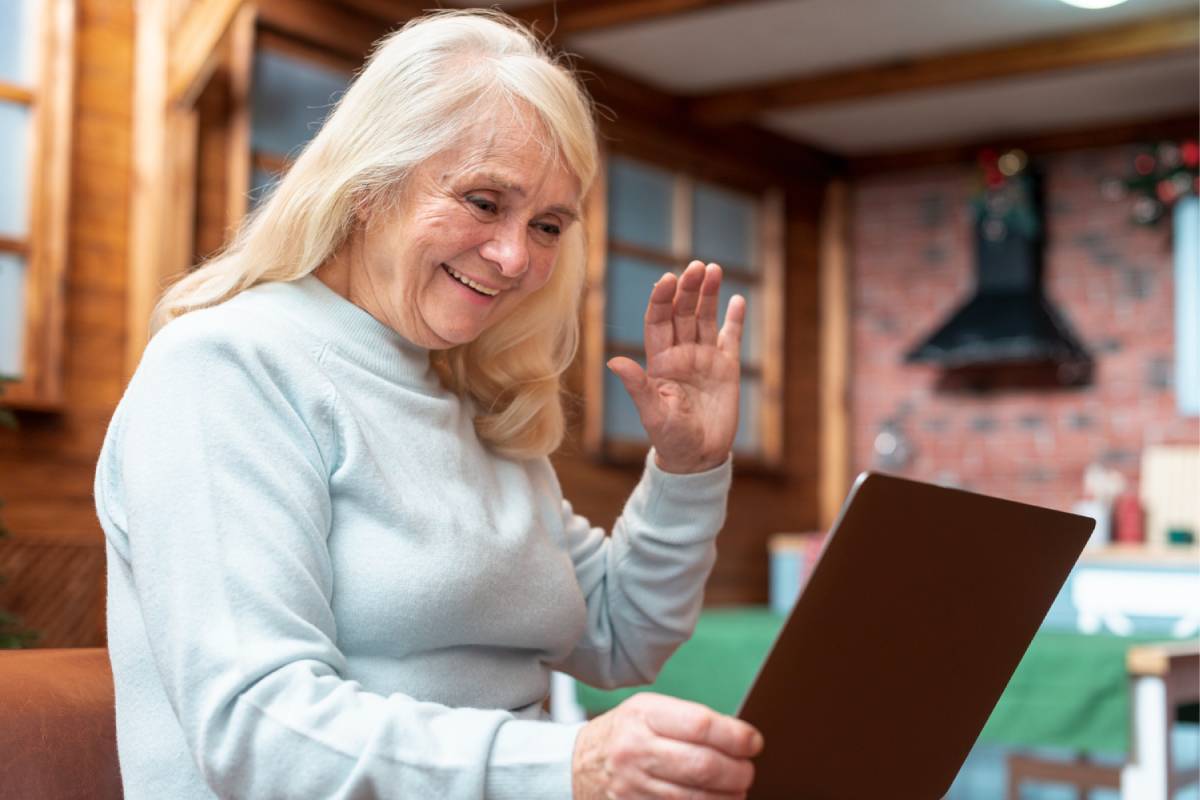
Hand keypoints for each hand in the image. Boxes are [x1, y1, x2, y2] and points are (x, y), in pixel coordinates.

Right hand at [572, 693, 762, 799]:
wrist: (577, 765)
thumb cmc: (623, 734)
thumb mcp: (647, 712)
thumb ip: (688, 722)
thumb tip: (738, 739)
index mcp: (643, 717)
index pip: (700, 725)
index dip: (736, 737)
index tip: (753, 742)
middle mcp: (636, 752)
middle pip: (703, 766)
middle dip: (738, 772)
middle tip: (747, 770)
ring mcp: (634, 788)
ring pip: (698, 799)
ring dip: (728, 797)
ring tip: (736, 790)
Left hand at [608, 261, 744, 473]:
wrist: (698, 457)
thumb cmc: (670, 438)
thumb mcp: (652, 413)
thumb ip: (637, 386)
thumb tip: (614, 362)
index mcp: (659, 361)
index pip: (658, 321)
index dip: (661, 299)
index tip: (667, 279)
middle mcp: (680, 354)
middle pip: (682, 313)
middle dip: (688, 289)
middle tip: (697, 267)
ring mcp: (704, 358)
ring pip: (705, 318)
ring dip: (709, 295)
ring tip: (714, 269)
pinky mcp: (726, 368)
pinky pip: (730, 337)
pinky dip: (734, 319)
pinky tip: (736, 299)